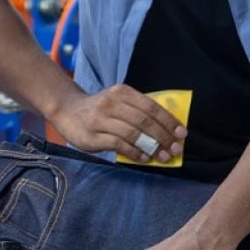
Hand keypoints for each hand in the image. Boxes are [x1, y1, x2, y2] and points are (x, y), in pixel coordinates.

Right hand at [49, 84, 186, 163]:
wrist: (67, 111)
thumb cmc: (100, 109)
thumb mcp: (118, 101)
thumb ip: (138, 110)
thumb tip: (168, 129)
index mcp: (122, 92)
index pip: (151, 107)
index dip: (169, 121)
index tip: (182, 134)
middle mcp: (111, 103)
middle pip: (144, 120)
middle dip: (163, 136)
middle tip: (175, 149)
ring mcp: (100, 119)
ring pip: (132, 133)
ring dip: (151, 147)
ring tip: (162, 156)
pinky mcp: (92, 136)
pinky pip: (119, 145)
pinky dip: (134, 152)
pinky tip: (144, 158)